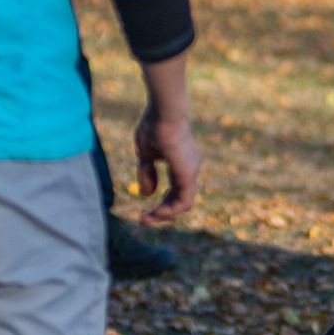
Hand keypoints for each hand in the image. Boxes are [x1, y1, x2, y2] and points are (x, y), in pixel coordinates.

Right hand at [133, 105, 201, 222]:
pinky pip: (183, 202)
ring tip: (145, 220)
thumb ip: (146, 172)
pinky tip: (155, 214)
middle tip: (142, 221)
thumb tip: (147, 195)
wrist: (164, 113)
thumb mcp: (145, 153)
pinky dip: (169, 211)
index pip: (175, 191)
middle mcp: (189, 168)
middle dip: (161, 213)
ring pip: (182, 204)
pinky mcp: (188, 175)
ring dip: (163, 215)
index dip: (161, 204)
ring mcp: (190, 172)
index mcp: (181, 162)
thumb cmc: (154, 126)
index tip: (142, 213)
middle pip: (179, 200)